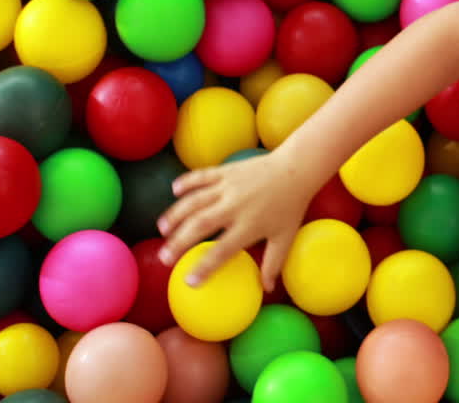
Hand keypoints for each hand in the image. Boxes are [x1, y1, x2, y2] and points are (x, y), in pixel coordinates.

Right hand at [157, 151, 316, 290]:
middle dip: (179, 242)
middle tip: (165, 258)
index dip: (205, 266)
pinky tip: (174, 191)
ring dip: (175, 215)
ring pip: (194, 201)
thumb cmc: (291, 206)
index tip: (189, 281)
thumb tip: (265, 288)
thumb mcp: (285, 237)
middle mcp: (235, 206)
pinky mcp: (226, 171)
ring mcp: (228, 187)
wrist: (297, 169)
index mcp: (250, 225)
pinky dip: (186, 182)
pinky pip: (202, 176)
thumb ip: (273, 263)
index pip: (223, 250)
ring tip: (161, 230)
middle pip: (200, 225)